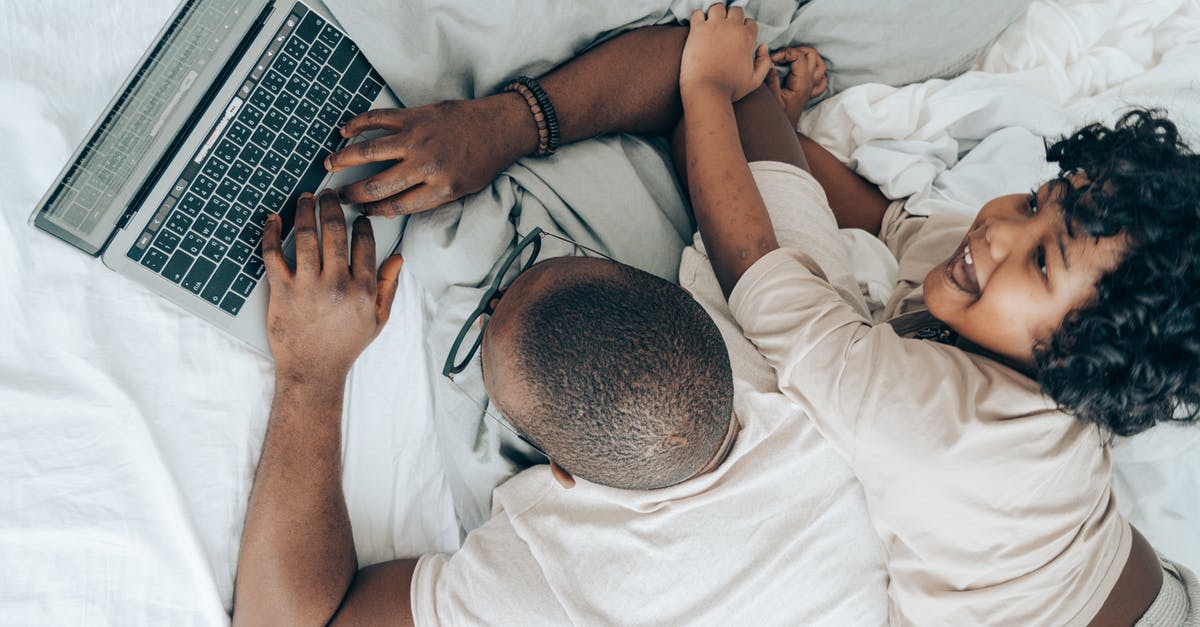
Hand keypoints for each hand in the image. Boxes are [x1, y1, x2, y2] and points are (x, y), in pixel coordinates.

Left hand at [262, 190, 403, 380]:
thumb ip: (388, 286)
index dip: (360, 223)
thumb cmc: (344, 346)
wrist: (313, 370)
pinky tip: (273, 219)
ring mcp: (308, 285)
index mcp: (362, 288)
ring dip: (305, 210)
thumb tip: (398, 259)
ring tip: (305, 198)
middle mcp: (337, 282)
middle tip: (329, 194)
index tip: (356, 215)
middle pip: (335, 231)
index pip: (364, 243)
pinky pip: (273, 254)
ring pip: (306, 235)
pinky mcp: (282, 290)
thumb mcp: (377, 319)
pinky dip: (271, 233)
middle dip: (332, 206)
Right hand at [324, 96, 533, 216]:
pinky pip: (379, 119)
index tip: (362, 212)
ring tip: (329, 164)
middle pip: (378, 184)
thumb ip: (427, 200)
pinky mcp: (414, 116)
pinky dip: (358, 124)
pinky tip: (345, 131)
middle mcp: (426, 165)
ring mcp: (418, 138)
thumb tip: (388, 210)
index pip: (397, 206)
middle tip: (339, 195)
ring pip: (370, 150)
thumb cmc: (482, 161)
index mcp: (440, 188)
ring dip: (344, 158)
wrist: (499, 126)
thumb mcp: (461, 190)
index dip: (374, 211)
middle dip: (354, 193)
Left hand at [680, 5, 771, 100]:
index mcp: (747, 38)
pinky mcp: (697, 30)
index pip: (750, 22)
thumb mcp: (755, 80)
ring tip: (711, 26)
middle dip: (731, 18)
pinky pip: (697, 13)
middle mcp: (733, 28)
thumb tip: (764, 46)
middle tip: (724, 30)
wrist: (707, 90)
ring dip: (716, 14)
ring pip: (717, 7)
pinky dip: (698, 18)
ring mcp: (714, 26)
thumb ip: (764, 62)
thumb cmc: (730, 89)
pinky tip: (698, 29)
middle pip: (736, 10)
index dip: (744, 29)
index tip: (737, 37)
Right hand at [765, 46, 827, 127]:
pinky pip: (821, 78)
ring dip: (807, 57)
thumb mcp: (769, 96)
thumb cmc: (774, 117)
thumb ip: (769, 76)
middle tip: (780, 56)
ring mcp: (812, 88)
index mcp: (802, 84)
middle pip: (812, 55)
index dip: (784, 52)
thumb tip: (765, 54)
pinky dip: (815, 71)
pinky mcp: (810, 93)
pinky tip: (803, 71)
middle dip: (796, 50)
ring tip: (791, 58)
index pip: (798, 56)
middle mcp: (810, 84)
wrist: (780, 134)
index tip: (771, 59)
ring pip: (820, 64)